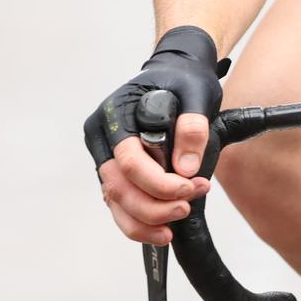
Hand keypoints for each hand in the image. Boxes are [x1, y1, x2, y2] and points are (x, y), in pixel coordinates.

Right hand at [82, 26, 229, 244]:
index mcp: (115, 113)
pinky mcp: (115, 169)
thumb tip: (185, 167)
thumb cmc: (183, 79)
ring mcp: (106, 154)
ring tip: (172, 228)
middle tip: (185, 208)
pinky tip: (161, 229)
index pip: (128, 159)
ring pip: (114, 200)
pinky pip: (119, 202)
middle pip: (117, 185)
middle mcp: (103, 136)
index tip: (189, 186)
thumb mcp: (197, 92)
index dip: (158, 182)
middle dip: (152, 205)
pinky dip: (137, 220)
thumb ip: (193, 126)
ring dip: (143, 219)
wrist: (175, 71)